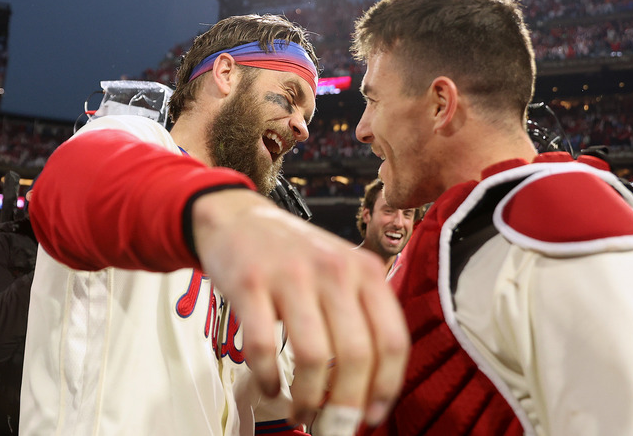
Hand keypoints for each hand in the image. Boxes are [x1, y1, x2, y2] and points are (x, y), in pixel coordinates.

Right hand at [192, 189, 408, 428]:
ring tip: (301, 414)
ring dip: (307, 399)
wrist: (238, 218)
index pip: (393, 340)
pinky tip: (270, 387)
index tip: (373, 415)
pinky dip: (267, 378)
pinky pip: (263, 346)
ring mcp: (291, 275)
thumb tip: (370, 389)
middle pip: (356, 355)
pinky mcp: (249, 283)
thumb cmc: (295, 256)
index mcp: (366, 271)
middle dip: (346, 405)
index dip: (387, 387)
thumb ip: (361, 316)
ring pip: (312, 357)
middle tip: (333, 428)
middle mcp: (335, 271)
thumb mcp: (342, 271)